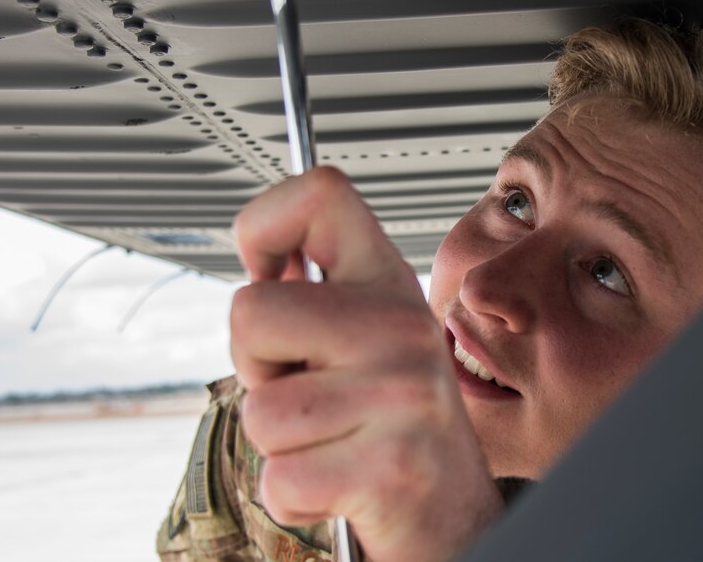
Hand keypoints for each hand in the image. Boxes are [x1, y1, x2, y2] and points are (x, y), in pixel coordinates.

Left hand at [230, 167, 502, 561]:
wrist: (451, 509)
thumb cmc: (393, 419)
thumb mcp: (367, 335)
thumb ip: (315, 295)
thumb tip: (257, 260)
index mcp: (388, 281)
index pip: (320, 193)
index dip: (263, 222)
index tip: (265, 270)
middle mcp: (402, 326)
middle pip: (250, 312)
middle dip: (254, 364)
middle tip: (302, 385)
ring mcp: (402, 393)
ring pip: (260, 411)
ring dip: (278, 441)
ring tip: (331, 438)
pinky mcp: (390, 466)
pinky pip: (279, 478)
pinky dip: (293, 495)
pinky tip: (337, 483)